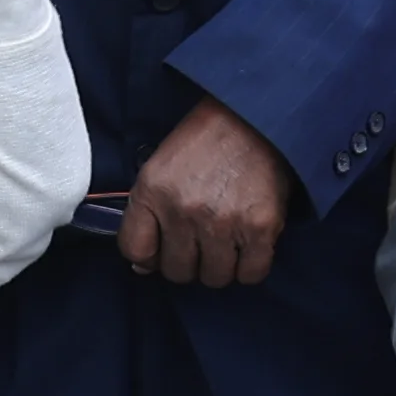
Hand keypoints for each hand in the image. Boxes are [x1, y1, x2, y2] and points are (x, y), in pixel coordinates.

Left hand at [121, 96, 297, 290]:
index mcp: (152, 191)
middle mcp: (183, 210)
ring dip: (219, 266)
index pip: (135, 251)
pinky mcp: (260, 228)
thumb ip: (146, 215)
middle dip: (188, 262)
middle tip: (200, 242)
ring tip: (226, 241)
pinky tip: (248, 246)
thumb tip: (142, 267)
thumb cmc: (204, 142)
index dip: (148, 256)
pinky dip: (249, 267)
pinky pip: (250, 274)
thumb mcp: (160, 168)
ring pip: (214, 278)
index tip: (162, 248)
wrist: (254, 117)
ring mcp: (222, 222)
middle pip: (177, 271)